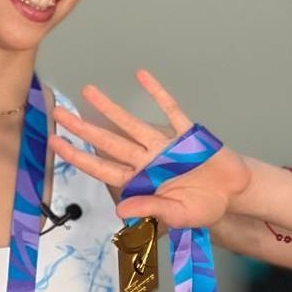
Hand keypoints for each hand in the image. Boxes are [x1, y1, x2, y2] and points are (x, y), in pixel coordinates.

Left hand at [51, 70, 251, 228]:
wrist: (235, 192)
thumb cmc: (205, 205)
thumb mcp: (179, 215)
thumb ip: (152, 209)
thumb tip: (121, 210)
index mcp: (143, 182)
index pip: (103, 168)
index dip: (79, 156)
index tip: (57, 144)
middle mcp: (148, 161)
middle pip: (110, 142)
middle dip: (83, 129)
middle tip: (60, 114)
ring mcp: (166, 146)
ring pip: (132, 124)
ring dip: (110, 109)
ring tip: (89, 92)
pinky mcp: (188, 135)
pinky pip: (171, 110)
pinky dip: (157, 93)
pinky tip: (142, 76)